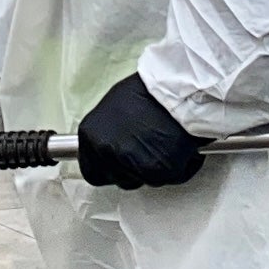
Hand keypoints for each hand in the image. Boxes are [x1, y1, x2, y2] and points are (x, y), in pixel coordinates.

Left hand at [72, 73, 207, 189]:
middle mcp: (107, 153)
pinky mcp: (158, 171)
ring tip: (164, 143)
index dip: (110, 170)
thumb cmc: (148, 90)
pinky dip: (177, 167)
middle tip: (149, 149)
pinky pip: (168, 178)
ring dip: (156, 169)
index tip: (121, 164)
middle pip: (120, 179)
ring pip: (146, 180)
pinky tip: (178, 146)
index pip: (92, 172)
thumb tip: (114, 144)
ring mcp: (131, 164)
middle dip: (135, 170)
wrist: (176, 87)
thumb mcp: (113, 107)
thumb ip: (107, 133)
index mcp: (90, 137)